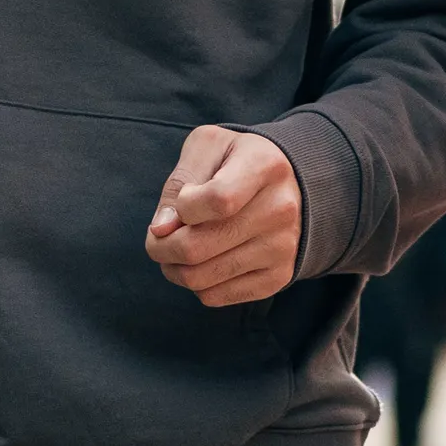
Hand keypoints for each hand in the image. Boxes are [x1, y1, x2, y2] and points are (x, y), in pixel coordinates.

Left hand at [146, 127, 300, 305]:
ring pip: (200, 278)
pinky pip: (215, 297)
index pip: (216, 201)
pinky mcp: (277, 277)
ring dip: (174, 268)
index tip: (181, 203)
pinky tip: (203, 262)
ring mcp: (282, 248)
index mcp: (265, 167)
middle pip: (197, 247)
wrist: (286, 184)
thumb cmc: (235, 161)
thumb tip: (161, 230)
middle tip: (159, 239)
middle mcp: (280, 210)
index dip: (182, 207)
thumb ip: (179, 183)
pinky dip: (196, 284)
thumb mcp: (206, 148)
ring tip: (177, 249)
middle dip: (161, 247)